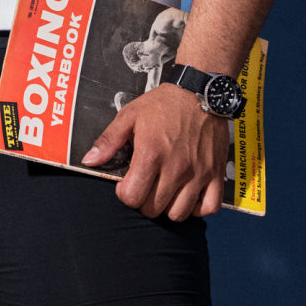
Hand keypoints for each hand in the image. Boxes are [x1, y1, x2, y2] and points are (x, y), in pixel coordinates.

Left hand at [82, 84, 228, 221]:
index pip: (132, 198)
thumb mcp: (131, 115)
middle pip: (153, 209)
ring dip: (168, 206)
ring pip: (178, 213)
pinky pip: (208, 208)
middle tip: (146, 185)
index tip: (128, 183)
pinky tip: (189, 196)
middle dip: (144, 201)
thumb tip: (90, 161)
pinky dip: (197, 208)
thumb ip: (109, 140)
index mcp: (151, 154)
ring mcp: (198, 172)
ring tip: (165, 190)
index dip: (125, 194)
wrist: (200, 91)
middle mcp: (175, 167)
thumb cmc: (165, 103)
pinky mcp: (215, 172)